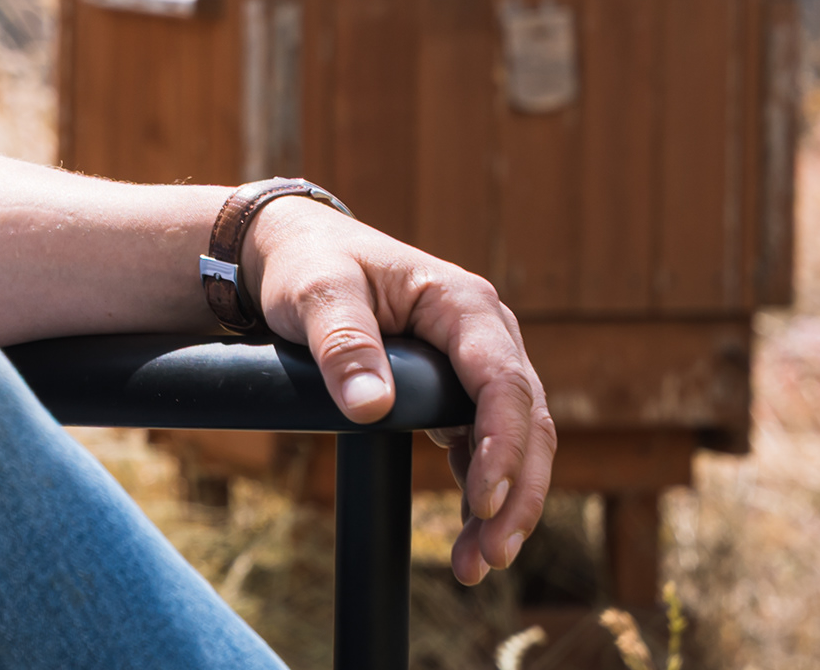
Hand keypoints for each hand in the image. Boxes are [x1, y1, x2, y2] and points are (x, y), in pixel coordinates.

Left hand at [249, 200, 554, 586]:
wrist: (291, 254)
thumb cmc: (307, 264)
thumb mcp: (315, 293)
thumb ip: (343, 344)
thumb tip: (373, 408)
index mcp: (462, 303)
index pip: (504, 381)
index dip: (502, 444)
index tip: (485, 502)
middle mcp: (485, 334)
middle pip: (528, 421)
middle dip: (517, 493)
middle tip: (488, 558)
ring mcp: (476, 365)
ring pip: (517, 442)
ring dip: (507, 505)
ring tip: (476, 565)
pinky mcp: (457, 392)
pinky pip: (485, 448)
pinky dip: (484, 493)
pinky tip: (471, 537)